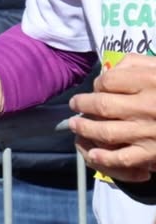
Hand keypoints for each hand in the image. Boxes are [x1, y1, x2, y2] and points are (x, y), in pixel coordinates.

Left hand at [69, 54, 155, 180]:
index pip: (107, 82)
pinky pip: (124, 159)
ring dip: (85, 128)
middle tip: (75, 104)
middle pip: (102, 105)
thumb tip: (108, 72)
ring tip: (75, 124)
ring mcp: (149, 133)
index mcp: (149, 82)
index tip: (97, 87)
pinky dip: (105, 158)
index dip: (96, 84)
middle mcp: (147, 107)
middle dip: (83, 104)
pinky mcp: (153, 154)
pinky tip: (92, 153)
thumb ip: (132, 64)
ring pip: (106, 131)